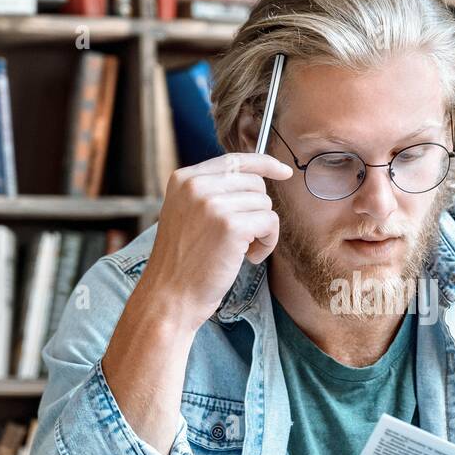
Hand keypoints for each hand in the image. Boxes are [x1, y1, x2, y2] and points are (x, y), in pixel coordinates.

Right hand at [142, 153, 292, 330]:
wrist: (169, 295)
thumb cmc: (183, 262)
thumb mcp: (187, 214)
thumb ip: (212, 192)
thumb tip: (257, 179)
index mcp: (184, 178)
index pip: (234, 159)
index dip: (264, 163)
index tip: (284, 171)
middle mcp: (197, 185)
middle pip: (255, 183)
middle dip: (257, 211)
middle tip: (243, 238)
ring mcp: (213, 204)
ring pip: (264, 204)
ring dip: (262, 231)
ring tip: (241, 251)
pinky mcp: (231, 225)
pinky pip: (270, 222)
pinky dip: (268, 243)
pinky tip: (249, 258)